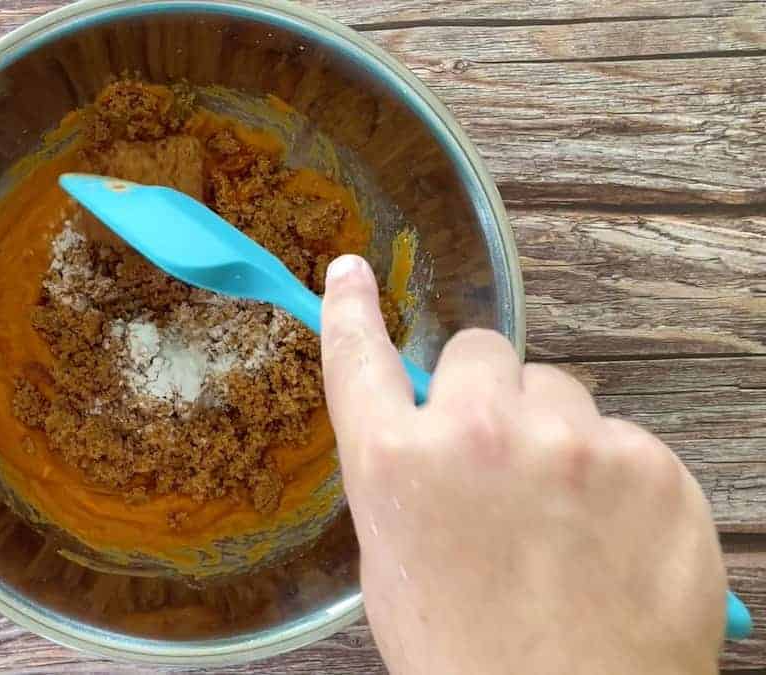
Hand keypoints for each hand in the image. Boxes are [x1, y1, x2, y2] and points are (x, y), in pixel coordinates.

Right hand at [321, 255, 725, 674]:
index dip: (352, 309)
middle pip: (484, 354)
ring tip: (563, 517)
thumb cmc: (470, 660)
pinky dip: (617, 476)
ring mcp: (575, 444)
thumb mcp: (395, 567)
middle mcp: (480, 435)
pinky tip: (610, 538)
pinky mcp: (652, 465)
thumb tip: (426, 431)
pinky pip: (624, 439)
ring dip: (557, 434)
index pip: (360, 358)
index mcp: (398, 464)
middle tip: (500, 456)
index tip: (350, 273)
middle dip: (489, 392)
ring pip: (562, 393)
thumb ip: (405, 480)